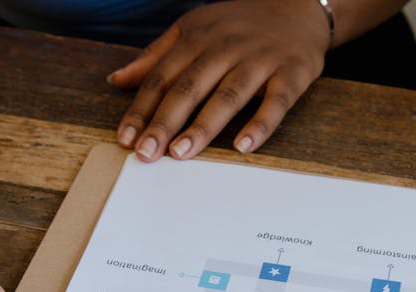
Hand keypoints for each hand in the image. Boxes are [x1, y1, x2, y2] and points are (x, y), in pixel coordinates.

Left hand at [108, 0, 330, 160]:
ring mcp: (259, 60)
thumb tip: (117, 81)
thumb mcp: (193, 29)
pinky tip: (243, 146)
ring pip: (227, 96)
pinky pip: (275, 102)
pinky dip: (260, 124)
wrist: (298, 6)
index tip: (126, 138)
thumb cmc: (239, 25)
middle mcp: (226, 47)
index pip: (162, 77)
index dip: (142, 108)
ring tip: (181, 153)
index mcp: (197, 38)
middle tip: (147, 153)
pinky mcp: (291, 74)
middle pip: (189, 88)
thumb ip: (156, 56)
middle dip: (164, 122)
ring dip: (203, 126)